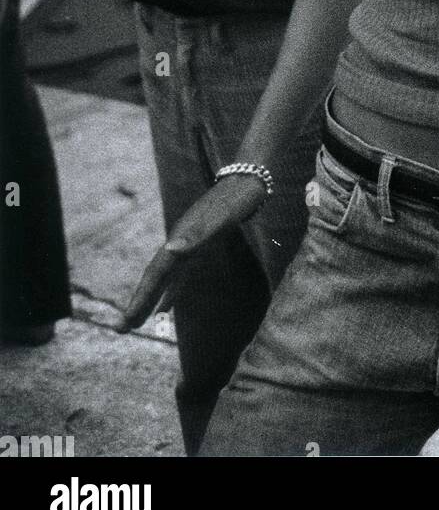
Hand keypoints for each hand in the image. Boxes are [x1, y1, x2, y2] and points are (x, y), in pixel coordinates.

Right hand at [117, 175, 266, 331]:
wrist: (248, 180)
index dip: (141, 296)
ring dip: (148, 301)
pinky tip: (163, 310)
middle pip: (154, 278)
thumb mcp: (222, 217)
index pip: (156, 273)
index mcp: (180, 238)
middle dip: (137, 303)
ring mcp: (186, 245)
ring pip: (163, 279)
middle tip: (120, 329)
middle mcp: (178, 243)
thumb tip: (169, 249)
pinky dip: (169, 294)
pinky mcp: (198, 248)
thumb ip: (197, 234)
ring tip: (133, 324)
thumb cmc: (237, 199)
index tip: (128, 319)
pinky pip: (178, 276)